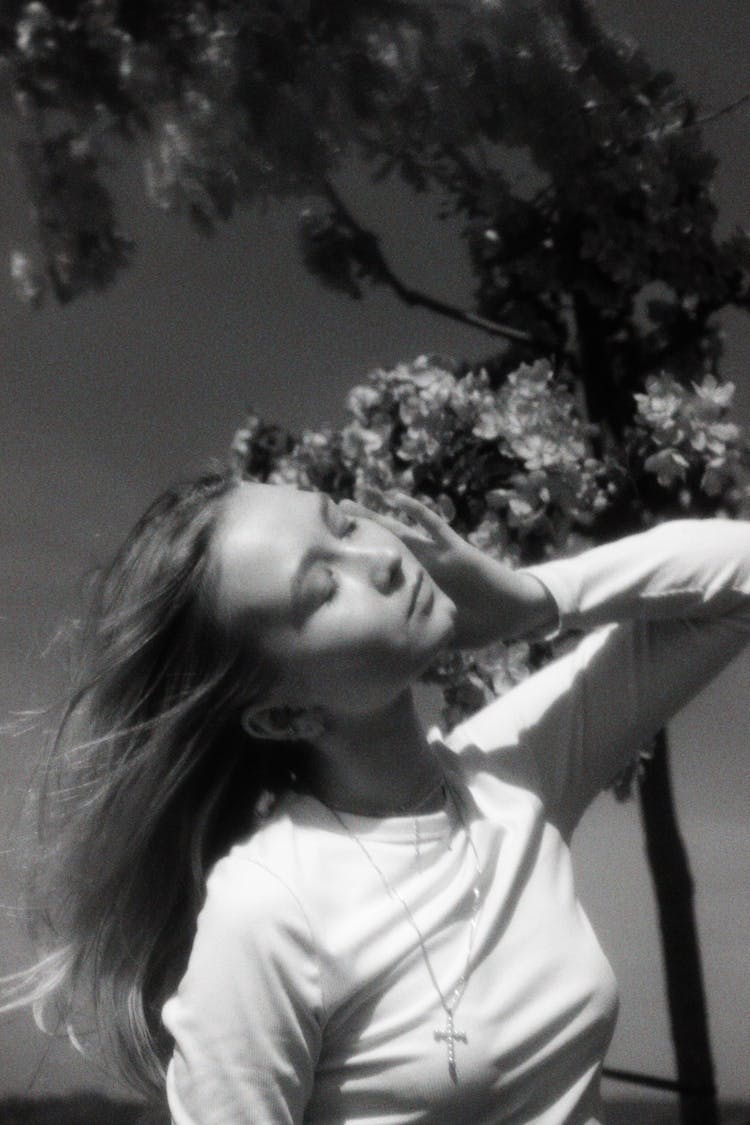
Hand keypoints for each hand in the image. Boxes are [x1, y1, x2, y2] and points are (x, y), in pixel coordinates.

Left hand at [339, 492, 555, 648]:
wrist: (514, 613)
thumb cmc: (480, 624)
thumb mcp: (441, 633)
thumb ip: (418, 637)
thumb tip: (389, 659)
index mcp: (418, 585)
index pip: (382, 572)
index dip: (359, 565)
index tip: (327, 559)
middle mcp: (424, 566)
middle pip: (383, 547)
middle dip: (357, 534)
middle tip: (327, 520)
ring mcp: (438, 555)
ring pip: (401, 532)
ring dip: (376, 516)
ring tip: (349, 504)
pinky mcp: (456, 549)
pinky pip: (435, 527)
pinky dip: (418, 512)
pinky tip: (398, 499)